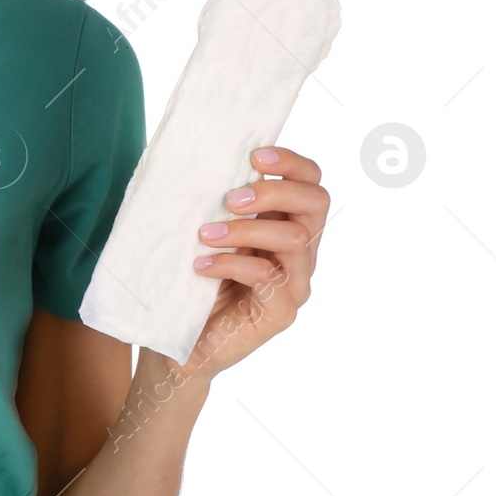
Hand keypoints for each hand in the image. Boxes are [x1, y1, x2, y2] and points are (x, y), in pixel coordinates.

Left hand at [181, 145, 326, 379]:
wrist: (178, 340)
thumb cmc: (190, 278)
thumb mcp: (207, 231)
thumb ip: (219, 202)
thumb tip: (206, 156)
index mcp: (285, 225)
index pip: (312, 183)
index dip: (292, 163)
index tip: (254, 155)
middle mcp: (300, 253)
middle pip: (316, 203)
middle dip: (274, 191)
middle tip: (229, 199)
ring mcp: (295, 285)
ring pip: (295, 239)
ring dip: (246, 230)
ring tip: (205, 235)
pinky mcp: (281, 313)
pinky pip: (268, 278)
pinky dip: (231, 263)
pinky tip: (201, 265)